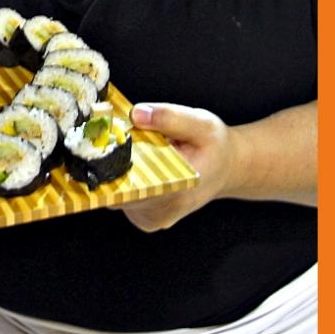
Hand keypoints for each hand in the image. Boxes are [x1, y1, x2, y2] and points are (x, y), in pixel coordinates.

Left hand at [117, 102, 234, 231]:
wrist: (228, 168)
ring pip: (114, 193)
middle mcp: (160, 212)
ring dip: (116, 169)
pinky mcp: (143, 218)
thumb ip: (169, 117)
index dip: (110, 163)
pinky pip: (120, 197)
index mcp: (175, 192)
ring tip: (136, 149)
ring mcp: (150, 218)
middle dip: (111, 161)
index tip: (107, 141)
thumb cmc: (215, 147)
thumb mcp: (201, 123)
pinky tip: (139, 163)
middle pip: (114, 189)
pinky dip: (122, 178)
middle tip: (120, 137)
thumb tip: (136, 114)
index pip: (127, 185)